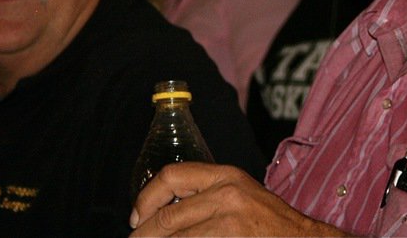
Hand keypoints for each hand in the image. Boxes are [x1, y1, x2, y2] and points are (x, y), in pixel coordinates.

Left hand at [129, 162, 347, 236]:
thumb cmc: (270, 222)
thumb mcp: (239, 195)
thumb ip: (205, 196)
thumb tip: (161, 214)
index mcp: (225, 176)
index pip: (171, 175)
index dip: (146, 198)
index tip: (136, 218)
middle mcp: (227, 194)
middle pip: (167, 216)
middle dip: (143, 235)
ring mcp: (230, 221)